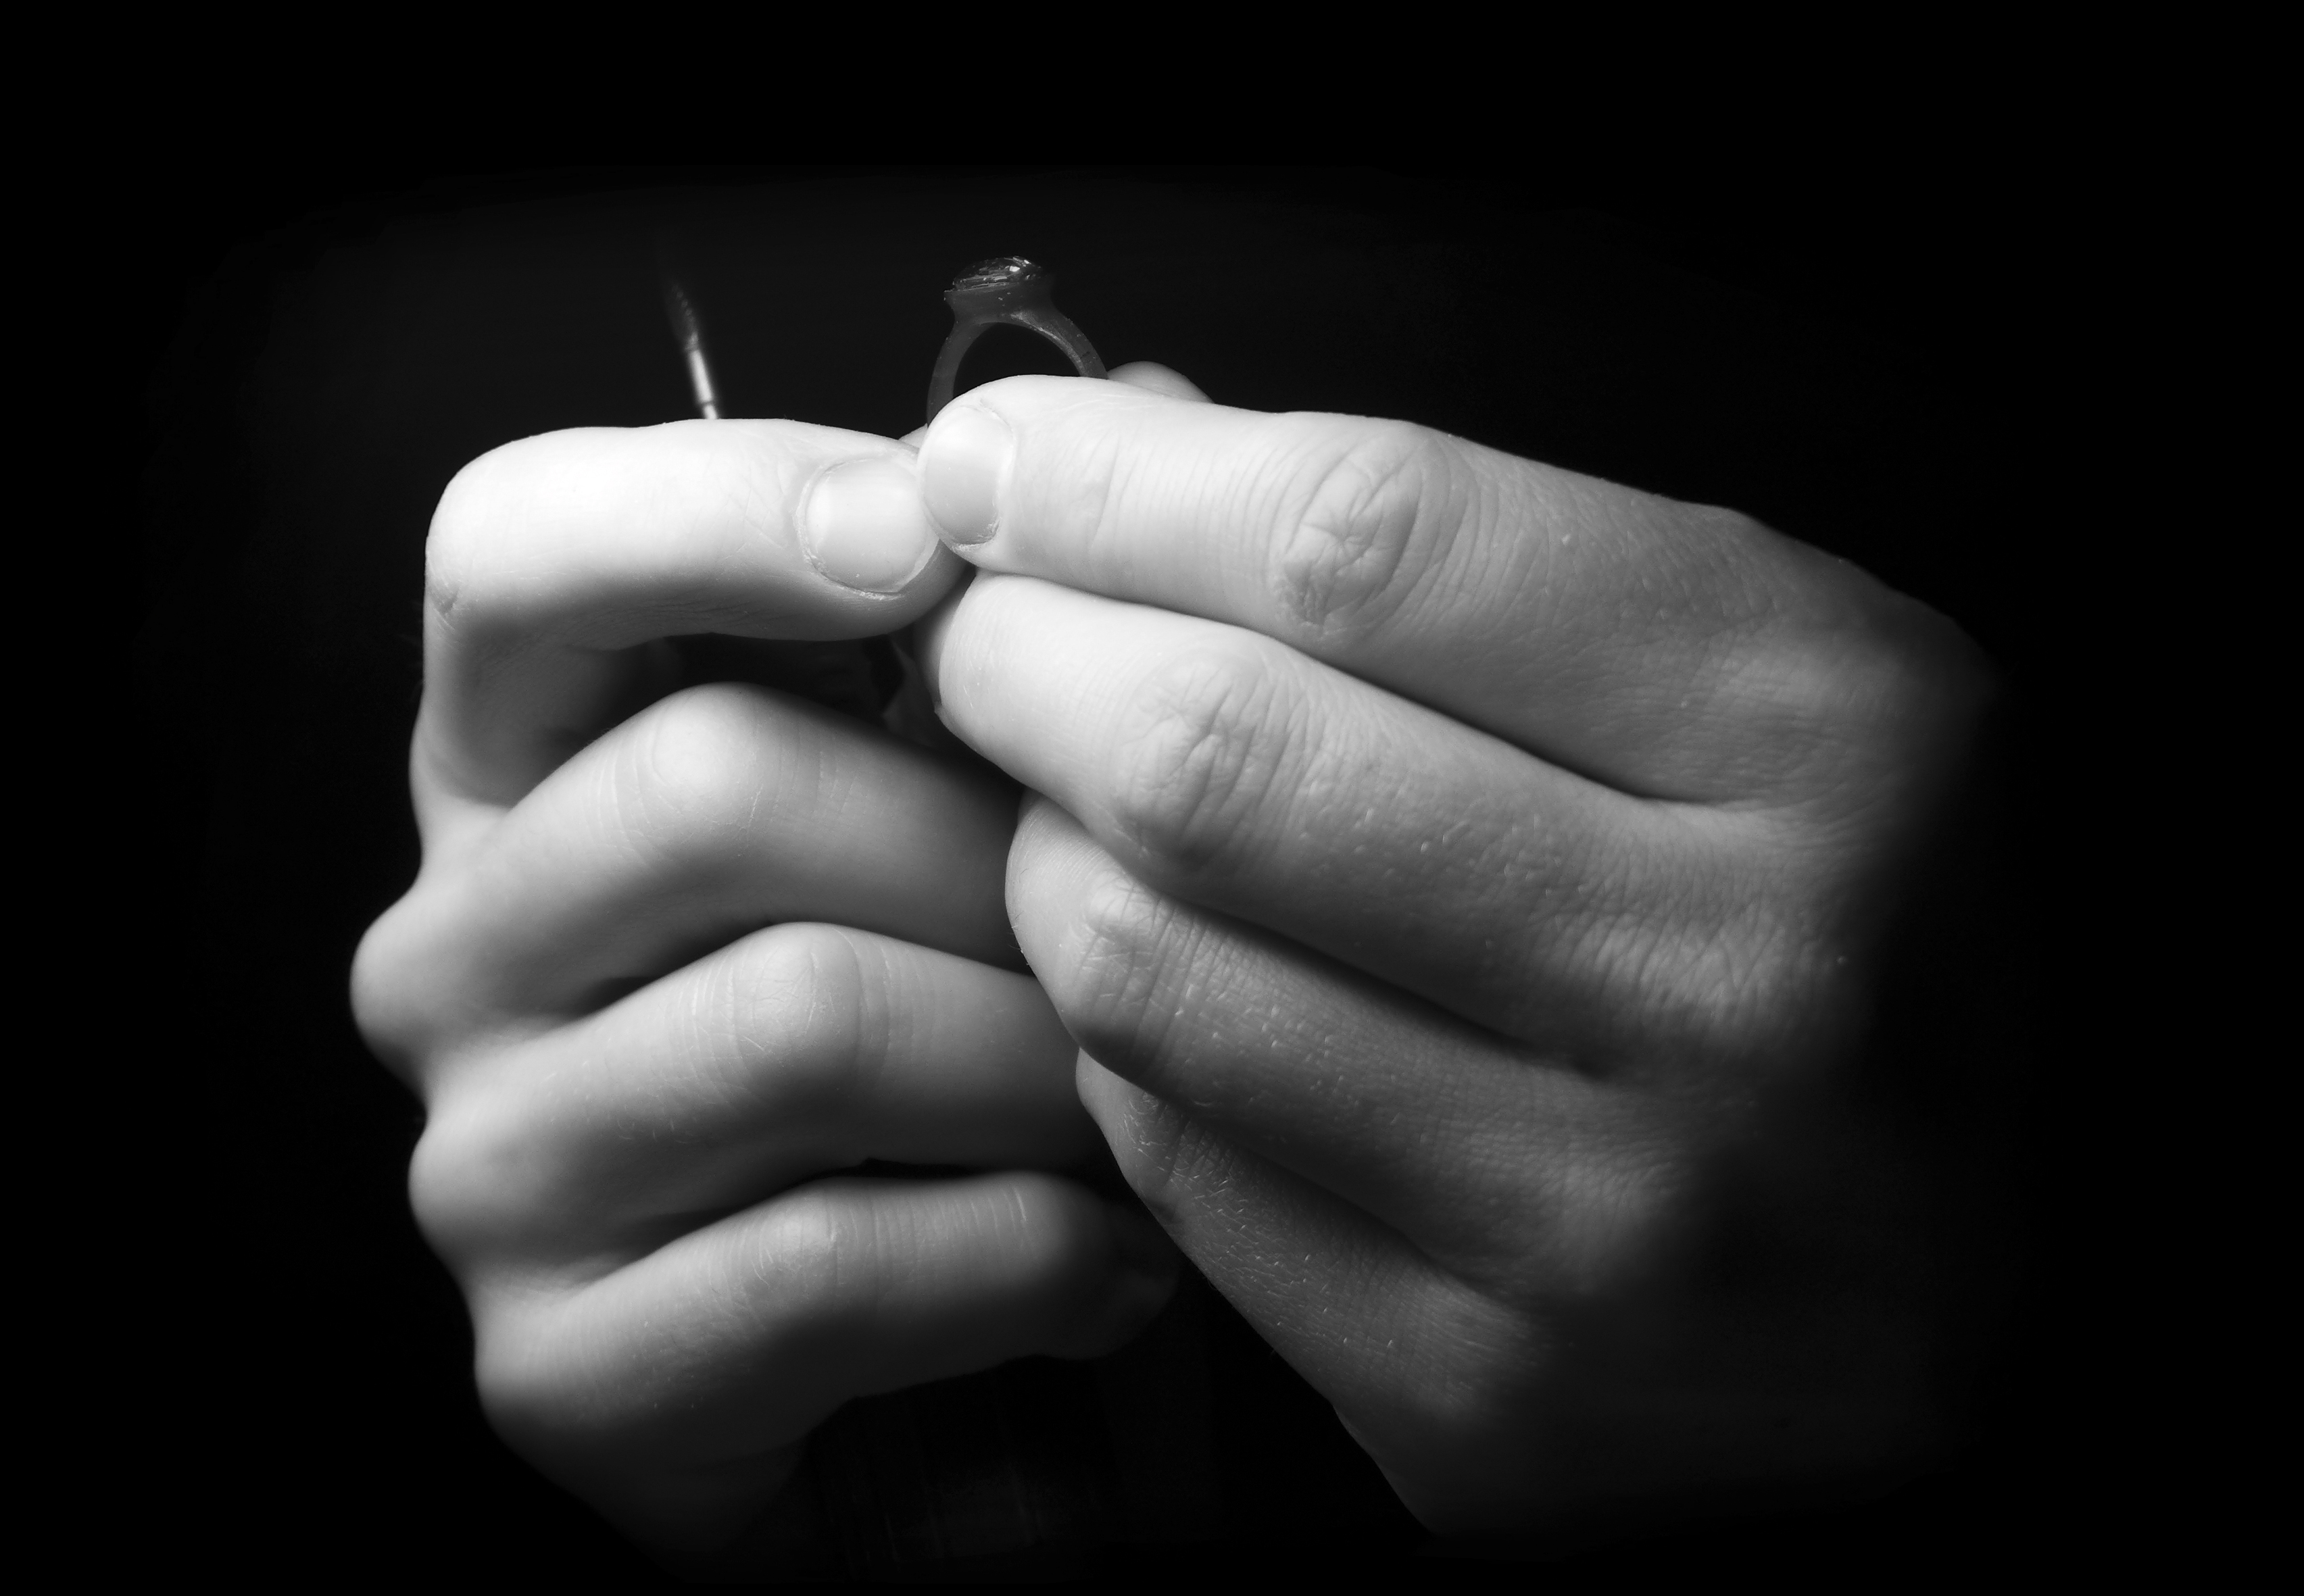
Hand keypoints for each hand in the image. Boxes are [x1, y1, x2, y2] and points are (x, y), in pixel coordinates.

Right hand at [349, 415, 1179, 1571]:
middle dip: (992, 845)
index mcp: (523, 764)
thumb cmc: (950, 1045)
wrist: (916, 1395)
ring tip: (1157, 1098)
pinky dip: (1025, 1259)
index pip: (507, 551)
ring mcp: (486, 1167)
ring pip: (796, 1021)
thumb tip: (1138, 401)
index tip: (923, 536)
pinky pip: (823, 1267)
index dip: (709, 507)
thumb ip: (1007, 623)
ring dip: (1042, 1056)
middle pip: (712, 784)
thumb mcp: (957, 810)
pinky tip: (1119, 1270)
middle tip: (1157, 914)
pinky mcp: (559, 1373)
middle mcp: (456, 945)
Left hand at [912, 374, 1993, 1534]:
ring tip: (1058, 804)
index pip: (1373, 543)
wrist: (1975, 1304)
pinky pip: (1173, 1163)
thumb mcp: (1761, 682)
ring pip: (1151, 973)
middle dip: (1023, 660)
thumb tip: (1125, 449)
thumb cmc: (1853, 937)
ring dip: (1038, 854)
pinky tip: (1147, 981)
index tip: (997, 462)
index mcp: (1834, 737)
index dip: (1121, 480)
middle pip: (1218, 759)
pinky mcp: (1484, 1400)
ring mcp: (1605, 1223)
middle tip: (980, 632)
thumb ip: (1465, 551)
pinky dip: (1114, 1040)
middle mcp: (1735, 983)